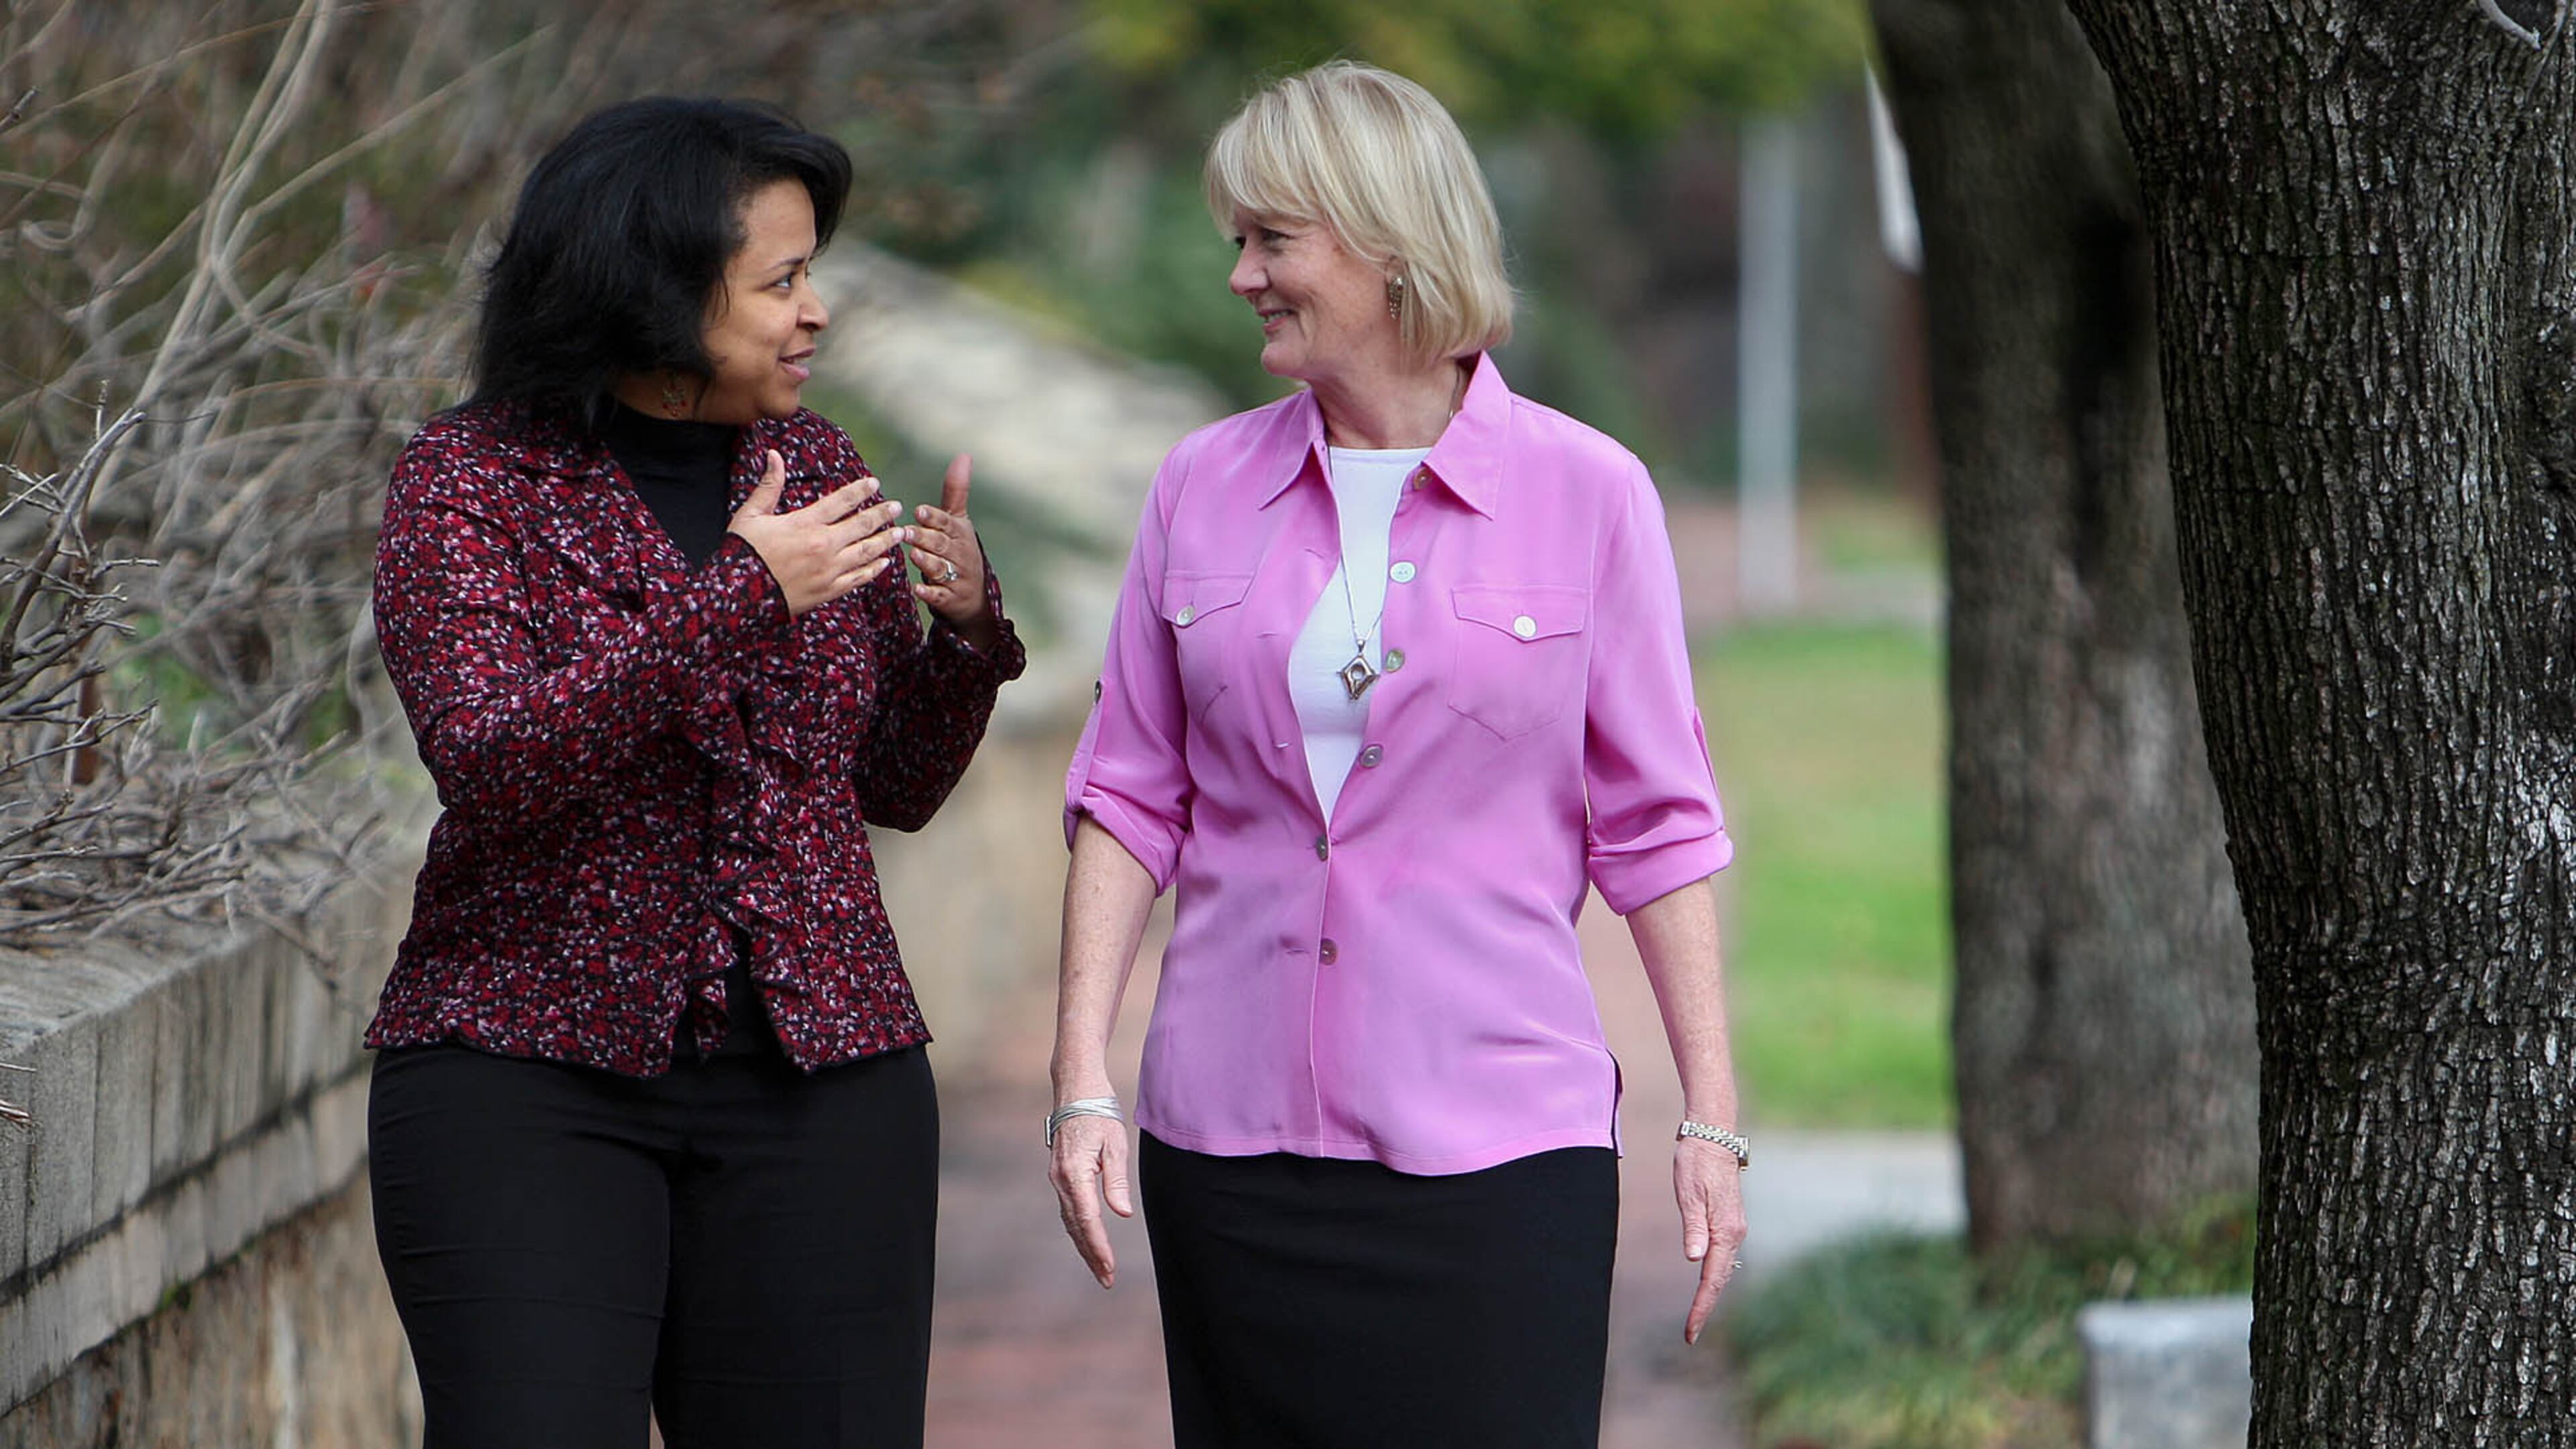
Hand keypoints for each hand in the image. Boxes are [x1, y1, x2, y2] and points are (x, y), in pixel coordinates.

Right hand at [727, 450, 907, 616]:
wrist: (738, 596)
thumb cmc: (742, 553)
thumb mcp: (751, 515)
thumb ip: (769, 485)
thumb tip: (774, 455)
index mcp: (805, 523)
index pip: (841, 501)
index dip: (860, 490)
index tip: (874, 483)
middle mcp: (823, 545)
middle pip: (861, 525)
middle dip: (882, 514)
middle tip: (897, 507)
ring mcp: (829, 570)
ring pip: (867, 552)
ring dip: (886, 541)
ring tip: (900, 532)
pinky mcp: (829, 591)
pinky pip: (859, 578)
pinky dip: (874, 570)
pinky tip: (885, 563)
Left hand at [907, 454, 996, 645]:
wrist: (973, 596)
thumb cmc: (960, 551)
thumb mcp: (959, 522)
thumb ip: (956, 491)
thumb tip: (963, 455)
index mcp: (960, 533)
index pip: (947, 523)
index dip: (934, 518)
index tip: (919, 511)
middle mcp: (960, 554)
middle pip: (942, 545)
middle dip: (925, 538)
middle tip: (905, 532)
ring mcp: (956, 577)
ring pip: (941, 568)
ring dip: (927, 562)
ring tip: (913, 555)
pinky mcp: (950, 598)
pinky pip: (940, 595)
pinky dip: (929, 592)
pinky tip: (917, 588)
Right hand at [1047, 1109, 1134, 1287]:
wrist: (1075, 1088)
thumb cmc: (1099, 1112)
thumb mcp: (1115, 1144)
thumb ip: (1116, 1180)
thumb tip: (1122, 1213)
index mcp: (1074, 1174)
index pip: (1088, 1220)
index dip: (1099, 1247)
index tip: (1109, 1268)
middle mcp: (1061, 1180)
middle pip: (1076, 1227)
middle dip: (1091, 1255)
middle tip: (1107, 1280)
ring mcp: (1057, 1178)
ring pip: (1070, 1221)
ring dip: (1084, 1245)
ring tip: (1100, 1268)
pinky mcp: (1060, 1175)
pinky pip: (1069, 1209)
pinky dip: (1079, 1229)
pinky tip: (1088, 1240)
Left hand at [1677, 1138, 1748, 1343]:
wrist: (1713, 1136)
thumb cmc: (1696, 1161)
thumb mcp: (1689, 1192)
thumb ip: (1693, 1226)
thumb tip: (1694, 1259)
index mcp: (1725, 1230)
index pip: (1712, 1278)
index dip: (1701, 1306)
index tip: (1691, 1330)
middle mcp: (1735, 1233)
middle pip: (1720, 1279)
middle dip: (1706, 1307)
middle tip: (1690, 1334)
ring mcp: (1734, 1228)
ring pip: (1722, 1269)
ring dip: (1710, 1293)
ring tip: (1695, 1317)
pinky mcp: (1730, 1222)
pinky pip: (1723, 1257)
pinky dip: (1714, 1275)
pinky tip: (1706, 1285)